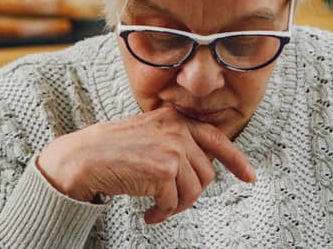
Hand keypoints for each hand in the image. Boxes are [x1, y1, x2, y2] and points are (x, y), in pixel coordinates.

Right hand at [37, 106, 254, 223]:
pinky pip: (174, 201)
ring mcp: (172, 149)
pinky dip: (162, 213)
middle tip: (172, 202)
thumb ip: (175, 141)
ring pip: (194, 189)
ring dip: (176, 206)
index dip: (236, 160)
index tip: (248, 176)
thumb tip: (199, 166)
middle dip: (191, 193)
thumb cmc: (111, 148)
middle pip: (206, 172)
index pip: (216, 139)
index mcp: (175, 119)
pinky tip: (149, 214)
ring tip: (159, 209)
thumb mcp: (149, 133)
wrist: (84, 157)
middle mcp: (177, 130)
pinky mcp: (164, 170)